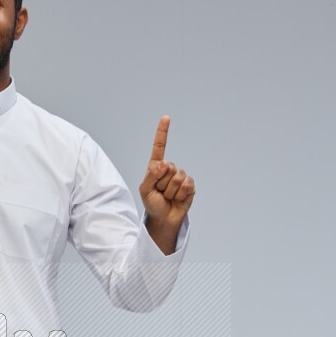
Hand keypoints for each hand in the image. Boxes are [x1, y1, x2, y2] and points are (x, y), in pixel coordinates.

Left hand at [138, 115, 194, 234]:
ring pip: (177, 178)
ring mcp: (180, 176)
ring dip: (171, 191)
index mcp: (156, 167)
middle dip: (162, 183)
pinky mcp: (190, 185)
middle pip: (168, 167)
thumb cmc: (153, 203)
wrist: (164, 218)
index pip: (160, 147)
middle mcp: (169, 168)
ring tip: (168, 196)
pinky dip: (180, 194)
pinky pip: (187, 185)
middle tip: (160, 192)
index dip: (163, 132)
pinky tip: (178, 198)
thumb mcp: (145, 190)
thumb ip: (151, 176)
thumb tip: (163, 164)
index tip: (166, 118)